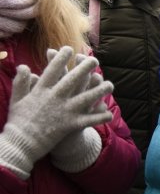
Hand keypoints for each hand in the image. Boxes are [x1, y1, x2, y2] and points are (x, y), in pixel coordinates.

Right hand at [0, 47, 112, 178]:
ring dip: (99, 91)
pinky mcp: (70, 125)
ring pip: (86, 98)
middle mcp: (54, 99)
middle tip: (95, 60)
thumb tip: (23, 66)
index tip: (69, 49)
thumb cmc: (19, 121)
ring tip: (110, 85)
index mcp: (41, 91)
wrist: (21, 144)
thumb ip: (21, 82)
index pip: (52, 71)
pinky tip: (110, 112)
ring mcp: (64, 111)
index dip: (61, 58)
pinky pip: (89, 119)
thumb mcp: (16, 100)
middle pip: (72, 80)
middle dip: (85, 68)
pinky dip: (100, 116)